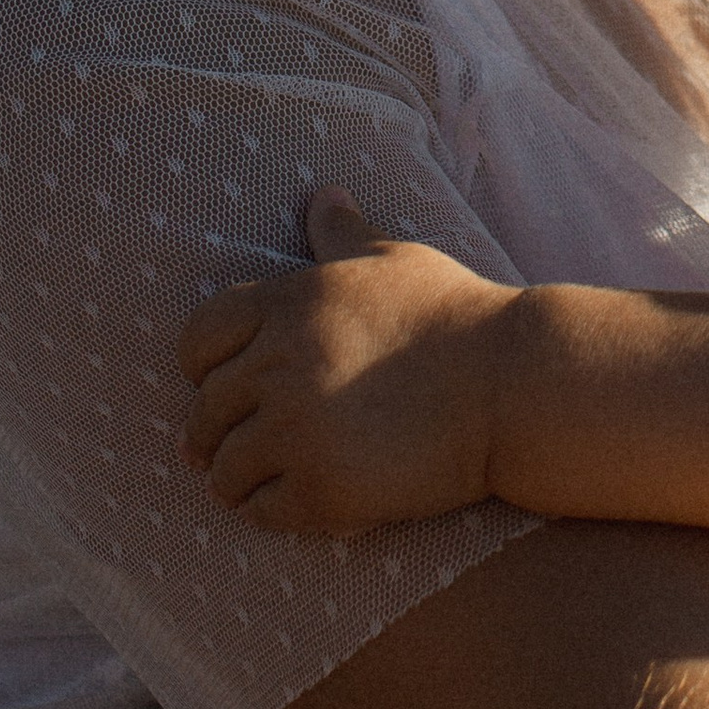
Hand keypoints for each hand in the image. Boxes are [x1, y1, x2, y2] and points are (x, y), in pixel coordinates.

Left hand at [180, 188, 517, 532]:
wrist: (510, 385)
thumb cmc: (454, 316)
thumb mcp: (396, 261)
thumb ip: (343, 236)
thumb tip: (322, 196)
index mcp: (287, 305)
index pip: (198, 339)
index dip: (202, 366)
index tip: (220, 383)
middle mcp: (278, 366)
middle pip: (207, 410)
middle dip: (217, 431)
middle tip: (240, 445)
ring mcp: (295, 432)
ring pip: (225, 470)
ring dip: (240, 478)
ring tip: (266, 478)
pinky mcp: (319, 490)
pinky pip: (262, 512)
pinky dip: (273, 511)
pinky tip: (302, 501)